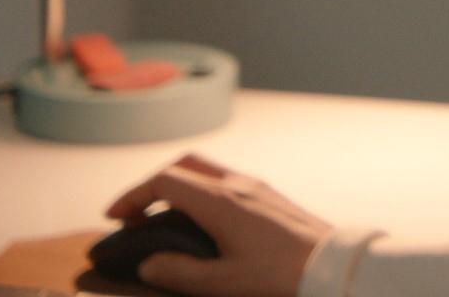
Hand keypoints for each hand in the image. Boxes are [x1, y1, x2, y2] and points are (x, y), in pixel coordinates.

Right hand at [104, 152, 331, 296]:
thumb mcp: (223, 283)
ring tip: (162, 218)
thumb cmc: (280, 275)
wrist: (334, 265)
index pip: (164, 181)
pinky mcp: (270, 196)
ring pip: (207, 170)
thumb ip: (179, 272)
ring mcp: (257, 187)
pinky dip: (200, 191)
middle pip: (184, 165)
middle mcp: (238, 184)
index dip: (132, 196)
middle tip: (135, 214)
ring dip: (178, 185)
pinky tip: (200, 221)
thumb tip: (148, 263)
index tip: (114, 217)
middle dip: (152, 184)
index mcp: (221, 201)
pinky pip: (225, 181)